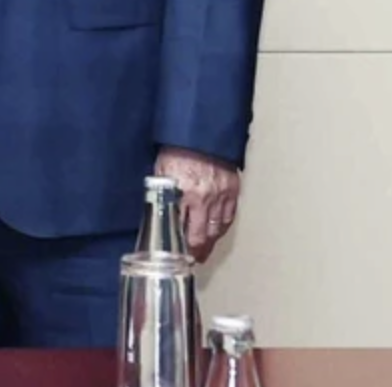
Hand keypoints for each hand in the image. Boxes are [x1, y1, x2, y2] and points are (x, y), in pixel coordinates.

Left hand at [155, 146, 240, 261]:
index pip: (183, 231)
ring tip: (203, 250)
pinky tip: (216, 232)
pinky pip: (229, 217)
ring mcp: (222, 196)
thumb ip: (162, 193)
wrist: (201, 132)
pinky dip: (222, 227)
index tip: (177, 255)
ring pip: (217, 230)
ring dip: (210, 242)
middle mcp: (205, 198)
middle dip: (197, 251)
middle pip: (202, 236)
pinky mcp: (233, 191)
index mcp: (184, 193)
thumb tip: (157, 209)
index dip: (180, 246)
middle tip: (192, 259)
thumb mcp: (161, 171)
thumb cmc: (177, 149)